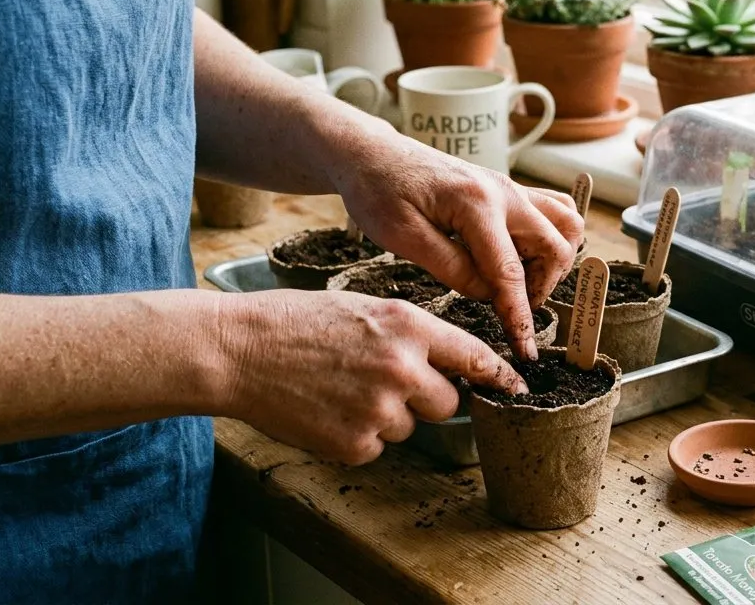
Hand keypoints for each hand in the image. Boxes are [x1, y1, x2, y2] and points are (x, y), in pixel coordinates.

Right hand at [223, 289, 528, 465]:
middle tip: (381, 381)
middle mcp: (402, 368)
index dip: (498, 376)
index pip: (474, 357)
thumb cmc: (297, 322)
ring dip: (385, 416)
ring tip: (340, 389)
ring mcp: (379, 410)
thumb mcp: (365, 308)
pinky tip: (324, 409)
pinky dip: (355, 436)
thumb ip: (411, 335)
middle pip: (448, 403)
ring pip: (409, 426)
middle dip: (425, 398)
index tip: (516, 388)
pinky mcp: (354, 443)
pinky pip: (375, 447)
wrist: (239, 350)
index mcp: (408, 327)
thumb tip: (449, 363)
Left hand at [322, 119, 583, 360]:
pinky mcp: (508, 189)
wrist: (373, 154)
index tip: (525, 350)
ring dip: (553, 259)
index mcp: (476, 204)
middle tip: (508, 305)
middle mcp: (504, 192)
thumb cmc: (378, 190)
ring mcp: (510, 187)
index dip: (519, 316)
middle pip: (555, 247)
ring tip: (518, 279)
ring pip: (566, 223)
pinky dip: (550, 237)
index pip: (510, 272)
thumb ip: (451, 268)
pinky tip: (520, 255)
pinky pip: (554, 209)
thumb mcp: (402, 237)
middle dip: (541, 287)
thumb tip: (489, 295)